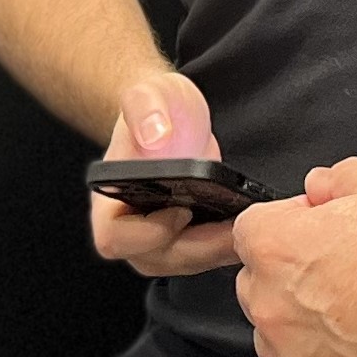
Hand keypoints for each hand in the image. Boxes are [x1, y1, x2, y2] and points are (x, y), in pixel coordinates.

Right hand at [92, 69, 238, 277]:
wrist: (172, 113)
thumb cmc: (155, 106)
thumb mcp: (151, 93)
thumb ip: (145, 107)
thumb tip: (155, 136)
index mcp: (109, 197)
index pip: (115, 239)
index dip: (149, 233)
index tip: (182, 210)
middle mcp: (129, 223)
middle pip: (155, 260)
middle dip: (199, 249)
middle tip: (235, 231)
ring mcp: (156, 235)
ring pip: (182, 263)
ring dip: (216, 252)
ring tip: (247, 230)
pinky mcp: (184, 236)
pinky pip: (201, 255)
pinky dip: (224, 247)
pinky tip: (248, 228)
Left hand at [235, 156, 356, 356]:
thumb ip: (341, 177)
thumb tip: (319, 188)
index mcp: (277, 248)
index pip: (254, 227)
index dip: (293, 222)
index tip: (329, 227)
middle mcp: (271, 310)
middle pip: (260, 284)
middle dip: (292, 275)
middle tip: (352, 271)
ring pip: (281, 337)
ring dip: (307, 325)